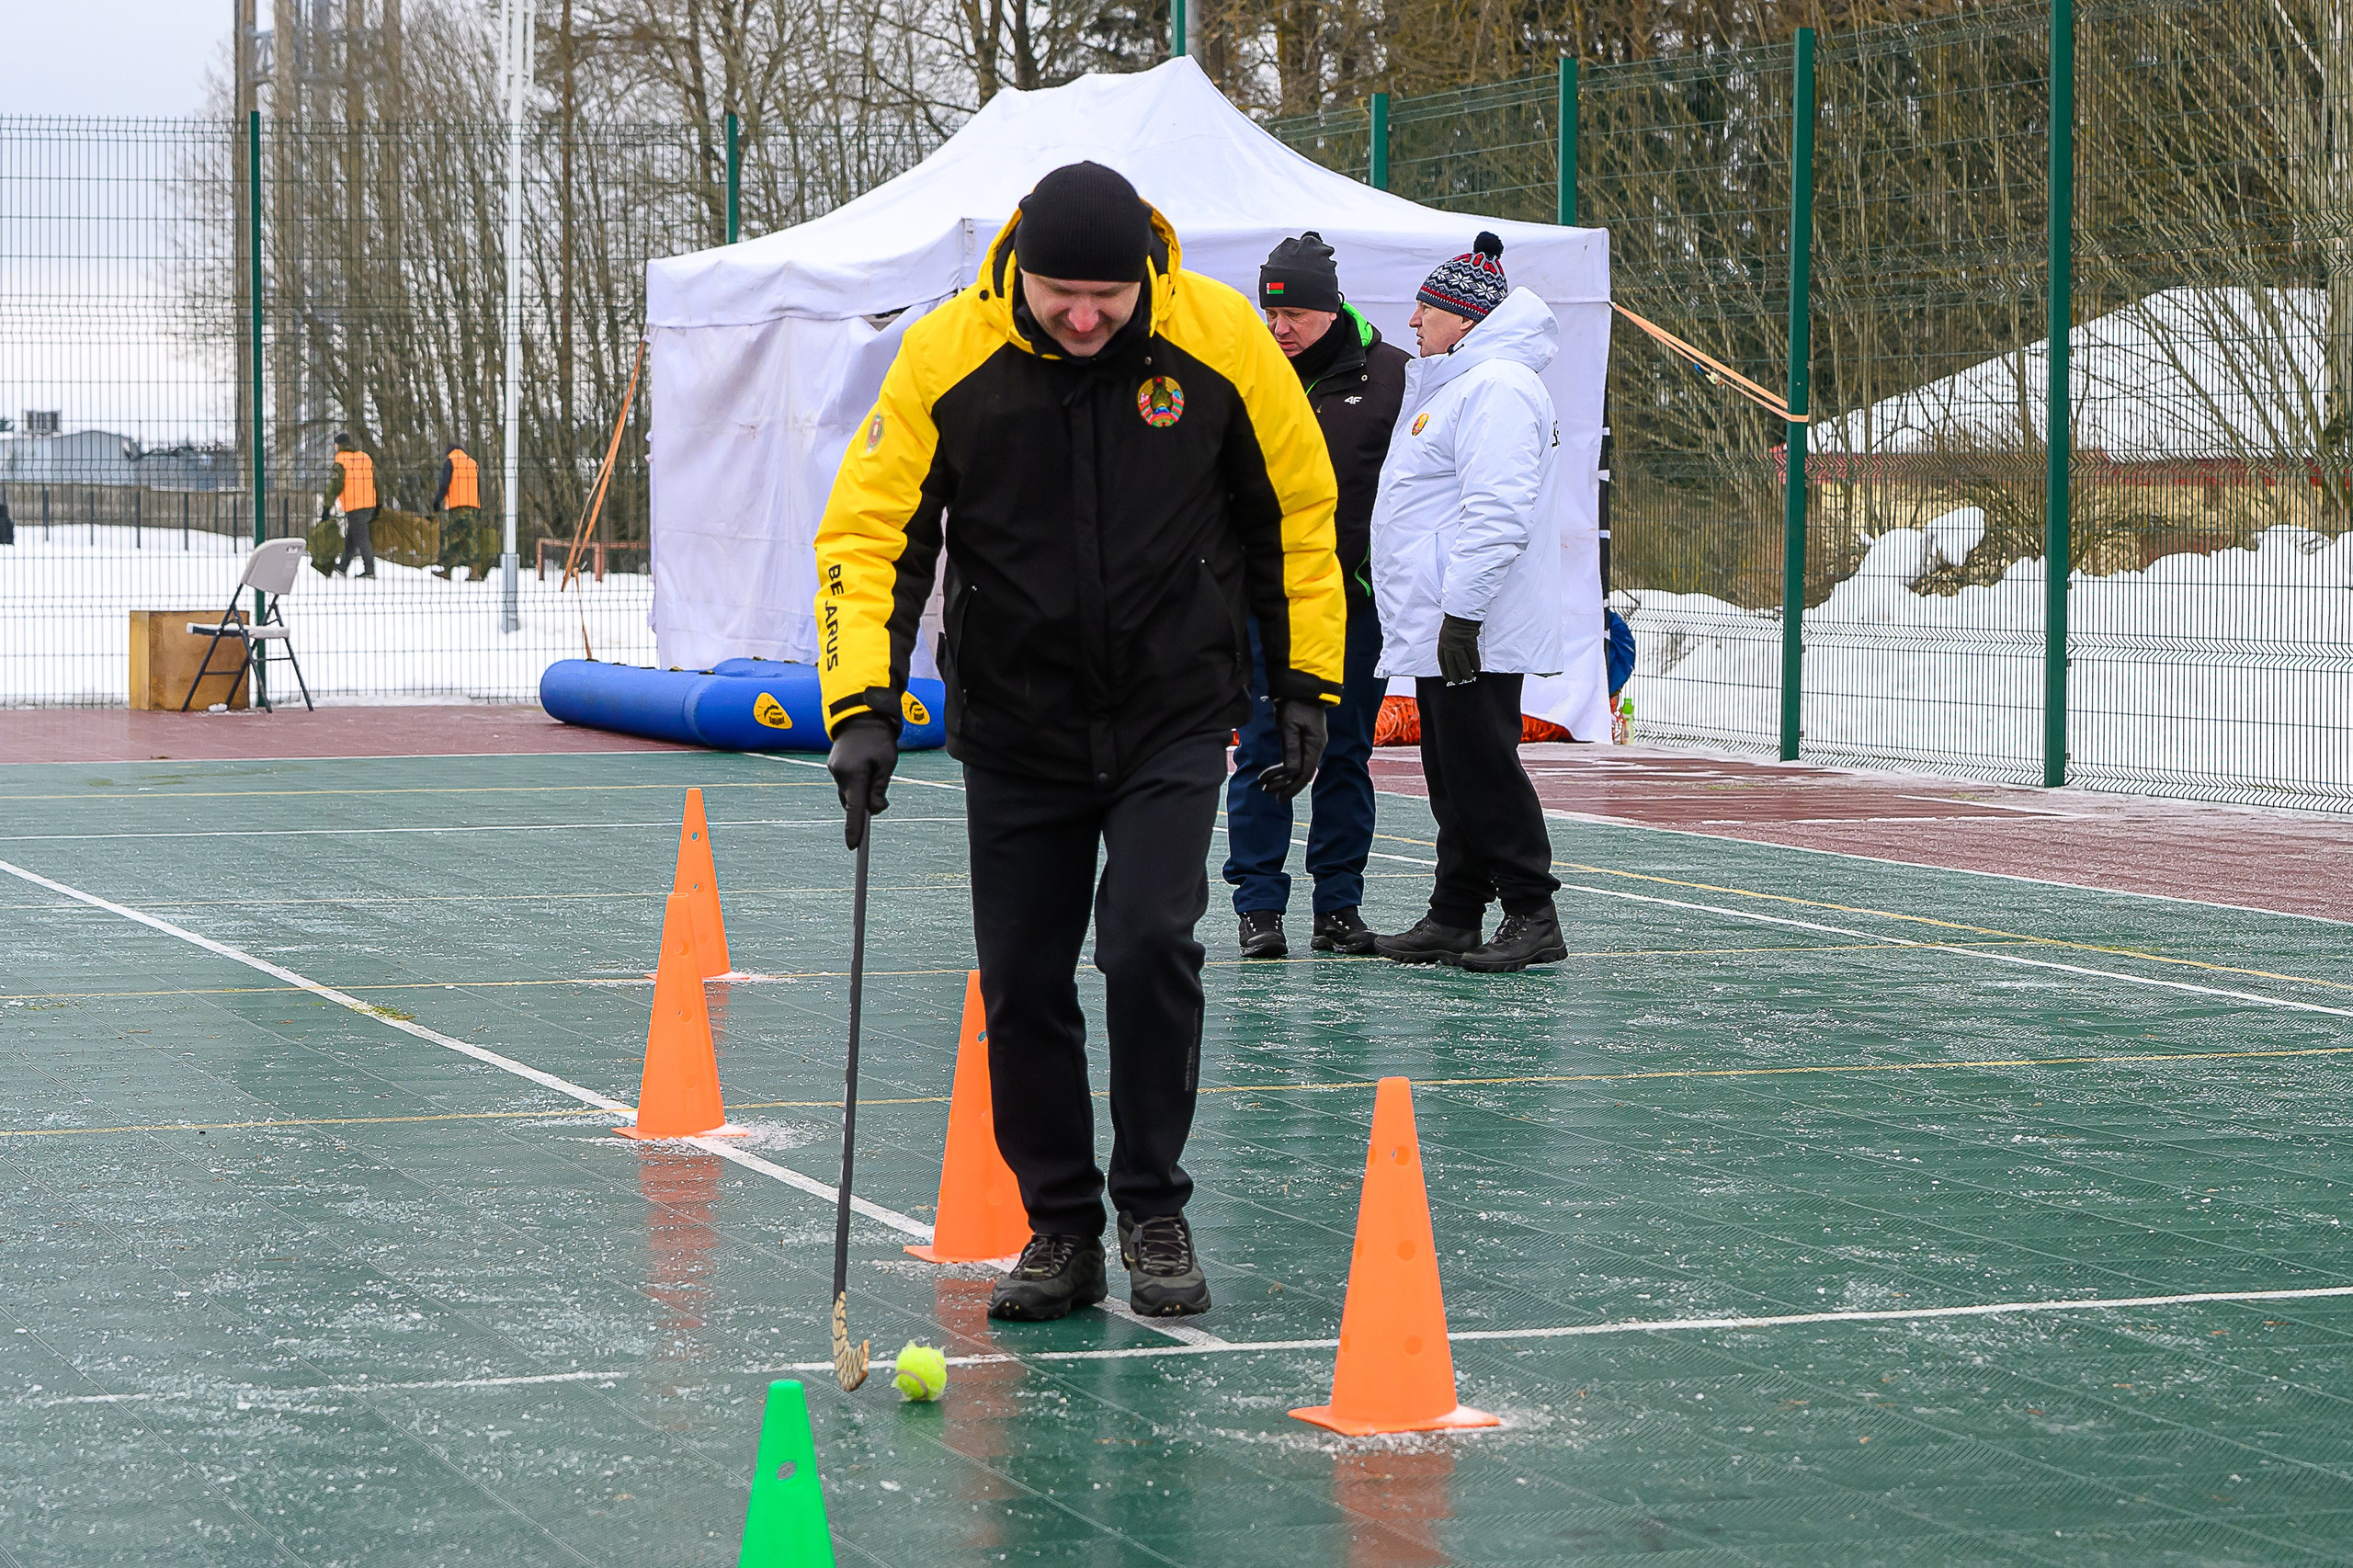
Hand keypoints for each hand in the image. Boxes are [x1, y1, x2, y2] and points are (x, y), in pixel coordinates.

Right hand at [827, 714, 897, 848]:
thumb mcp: (887, 763)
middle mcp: (840, 775)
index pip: (855, 809)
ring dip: (861, 791)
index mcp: (854, 775)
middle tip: (882, 792)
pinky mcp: (834, 766)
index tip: (853, 846)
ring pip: (850, 793)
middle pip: (853, 803)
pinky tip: (864, 767)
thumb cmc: (878, 738)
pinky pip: (846, 783)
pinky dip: (855, 782)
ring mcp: (834, 770)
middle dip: (866, 803)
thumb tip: (875, 809)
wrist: (861, 715)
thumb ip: (880, 788)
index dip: (855, 829)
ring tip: (874, 770)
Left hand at [1255, 700, 1327, 800]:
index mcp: (1315, 745)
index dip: (1292, 787)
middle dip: (1284, 785)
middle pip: (1301, 773)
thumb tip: (1291, 772)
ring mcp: (1310, 743)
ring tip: (1265, 785)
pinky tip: (1271, 772)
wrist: (1300, 686)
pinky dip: (1282, 767)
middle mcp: (1315, 747)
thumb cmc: (1295, 703)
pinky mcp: (1303, 739)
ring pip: (1296, 767)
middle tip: (1266, 792)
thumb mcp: (1289, 725)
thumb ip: (1291, 749)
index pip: (1305, 773)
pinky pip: (1294, 758)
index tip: (1279, 797)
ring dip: (1281, 777)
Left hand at [1438, 614, 1482, 685]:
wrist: (1462, 613)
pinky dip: (1475, 663)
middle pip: (1452, 664)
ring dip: (1466, 672)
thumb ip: (1447, 644)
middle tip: (1458, 681)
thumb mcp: (1446, 633)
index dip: (1445, 670)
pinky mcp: (1470, 642)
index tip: (1447, 677)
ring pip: (1462, 662)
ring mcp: (1460, 644)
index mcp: (1442, 643)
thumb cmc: (1454, 621)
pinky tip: (1477, 669)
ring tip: (1469, 678)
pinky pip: (1473, 655)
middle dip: (1455, 674)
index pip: (1442, 661)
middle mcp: (1450, 645)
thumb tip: (1451, 654)